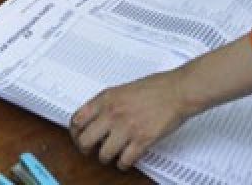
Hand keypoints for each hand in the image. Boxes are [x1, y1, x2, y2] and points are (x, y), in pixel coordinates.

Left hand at [70, 68, 193, 169]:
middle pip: (85, 140)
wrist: (177, 91)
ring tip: (111, 155)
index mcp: (106, 99)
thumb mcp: (122, 89)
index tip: (78, 136)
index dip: (75, 132)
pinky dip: (123, 164)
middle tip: (91, 150)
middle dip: (86, 149)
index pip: (77, 119)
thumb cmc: (155, 87)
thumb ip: (108, 103)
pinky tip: (126, 160)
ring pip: (103, 154)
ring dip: (106, 158)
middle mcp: (113, 113)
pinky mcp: (142, 140)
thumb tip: (96, 118)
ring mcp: (126, 128)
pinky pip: (124, 161)